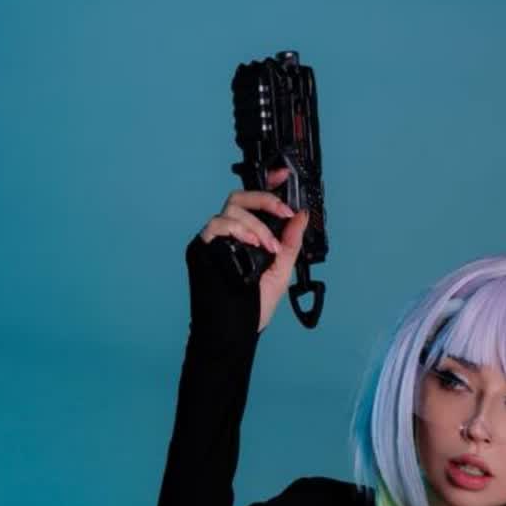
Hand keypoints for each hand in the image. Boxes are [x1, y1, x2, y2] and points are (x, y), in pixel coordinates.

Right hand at [196, 168, 308, 332]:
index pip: (254, 203)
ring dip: (256, 223)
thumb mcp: (282, 271)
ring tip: (268, 246)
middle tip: (283, 212)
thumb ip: (291, 242)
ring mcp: (215, 239)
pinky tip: (251, 243)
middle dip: (265, 199)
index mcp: (248, 236)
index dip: (268, 185)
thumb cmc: (253, 307)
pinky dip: (237, 229)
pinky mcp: (203, 247)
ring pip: (231, 209)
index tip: (285, 176)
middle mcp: (230, 234)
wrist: (235, 329)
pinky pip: (216, 224)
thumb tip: (302, 216)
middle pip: (240, 197)